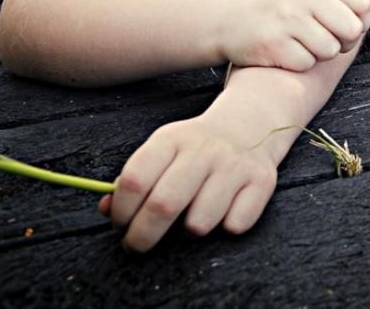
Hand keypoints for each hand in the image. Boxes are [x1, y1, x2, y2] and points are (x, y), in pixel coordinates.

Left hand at [98, 114, 278, 252]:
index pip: (135, 180)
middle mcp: (205, 149)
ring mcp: (235, 165)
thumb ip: (134, 179)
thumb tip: (107, 209)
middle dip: (142, 237)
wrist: (250, 123)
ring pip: (200, 222)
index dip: (121, 211)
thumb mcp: (162, 151)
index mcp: (172, 139)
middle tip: (137, 245)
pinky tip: (224, 211)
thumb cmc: (195, 148)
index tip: (120, 224)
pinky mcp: (262, 181)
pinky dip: (226, 227)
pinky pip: (236, 225)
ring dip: (189, 231)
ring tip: (190, 219)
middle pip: (164, 205)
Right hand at [221, 0, 369, 71]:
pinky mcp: (273, 42)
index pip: (363, 3)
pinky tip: (285, 51)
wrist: (230, 19)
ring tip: (301, 43)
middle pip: (352, 30)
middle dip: (343, 42)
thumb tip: (367, 20)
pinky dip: (299, 63)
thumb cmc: (282, 9)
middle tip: (325, 40)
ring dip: (319, 54)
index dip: (360, 21)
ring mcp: (287, 18)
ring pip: (330, 50)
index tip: (343, 25)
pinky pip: (307, 63)